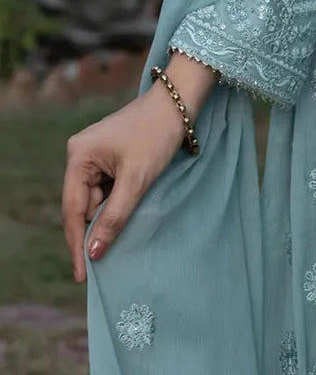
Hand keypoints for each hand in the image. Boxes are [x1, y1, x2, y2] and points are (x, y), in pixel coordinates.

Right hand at [61, 53, 216, 281]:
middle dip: (94, 230)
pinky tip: (126, 214)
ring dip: (107, 216)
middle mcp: (80, 154)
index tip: (82, 276)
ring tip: (120, 236)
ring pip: (96, 199)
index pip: (73, 210)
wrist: (179, 102)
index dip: (77, 244)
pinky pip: (106, 188)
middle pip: (82, 205)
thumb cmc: (157, 135)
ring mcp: (93, 154)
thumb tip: (93, 252)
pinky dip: (116, 203)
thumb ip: (114, 217)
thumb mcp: (137, 180)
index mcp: (79, 156)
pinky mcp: (108, 155)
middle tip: (104, 262)